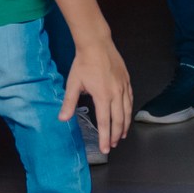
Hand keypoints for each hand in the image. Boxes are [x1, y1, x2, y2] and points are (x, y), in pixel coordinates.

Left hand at [60, 37, 134, 152]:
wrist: (96, 43)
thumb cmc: (83, 62)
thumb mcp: (73, 83)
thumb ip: (69, 103)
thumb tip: (62, 119)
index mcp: (102, 96)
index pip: (104, 122)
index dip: (104, 137)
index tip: (105, 149)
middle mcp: (115, 93)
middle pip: (118, 120)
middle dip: (115, 135)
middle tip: (113, 145)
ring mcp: (123, 87)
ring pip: (127, 111)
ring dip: (125, 125)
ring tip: (121, 135)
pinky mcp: (126, 80)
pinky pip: (130, 99)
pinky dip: (129, 110)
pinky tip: (127, 114)